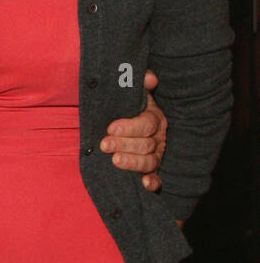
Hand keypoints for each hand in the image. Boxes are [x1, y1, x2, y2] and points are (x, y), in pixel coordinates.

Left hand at [100, 69, 166, 192]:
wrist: (134, 122)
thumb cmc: (131, 108)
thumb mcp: (136, 94)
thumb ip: (141, 83)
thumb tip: (149, 77)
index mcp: (154, 118)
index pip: (145, 124)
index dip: (129, 127)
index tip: (111, 128)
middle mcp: (158, 138)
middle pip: (145, 144)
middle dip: (124, 145)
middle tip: (105, 145)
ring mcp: (157, 155)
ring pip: (149, 162)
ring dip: (133, 163)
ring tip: (115, 161)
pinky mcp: (153, 171)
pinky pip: (157, 179)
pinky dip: (153, 183)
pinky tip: (145, 184)